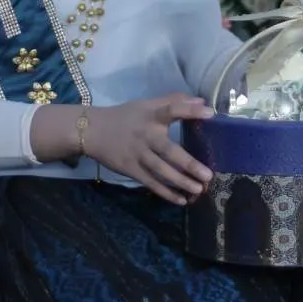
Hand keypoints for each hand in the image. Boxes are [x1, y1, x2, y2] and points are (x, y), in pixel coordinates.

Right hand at [86, 94, 213, 204]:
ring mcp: (138, 154)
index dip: (190, 110)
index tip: (210, 114)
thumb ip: (174, 101)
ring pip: (161, 171)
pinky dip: (165, 192)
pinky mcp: (130, 169)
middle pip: (168, 151)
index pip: (172, 109)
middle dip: (189, 164)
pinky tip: (181, 200)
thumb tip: (202, 101)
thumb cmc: (126, 116)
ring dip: (180, 182)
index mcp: (152, 115)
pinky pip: (150, 183)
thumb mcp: (147, 104)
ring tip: (199, 190)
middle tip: (208, 175)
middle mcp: (146, 135)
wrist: (92, 131)